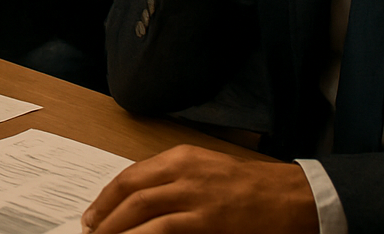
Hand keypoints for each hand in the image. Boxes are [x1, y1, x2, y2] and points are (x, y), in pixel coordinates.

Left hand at [82, 145, 317, 233]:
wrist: (292, 197)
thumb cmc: (252, 187)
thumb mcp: (207, 171)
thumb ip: (175, 182)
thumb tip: (140, 204)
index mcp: (181, 157)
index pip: (131, 175)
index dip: (106, 197)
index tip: (94, 214)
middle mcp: (183, 171)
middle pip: (130, 191)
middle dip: (105, 214)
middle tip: (91, 232)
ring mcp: (194, 195)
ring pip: (140, 209)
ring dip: (116, 228)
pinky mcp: (207, 220)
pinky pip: (163, 229)